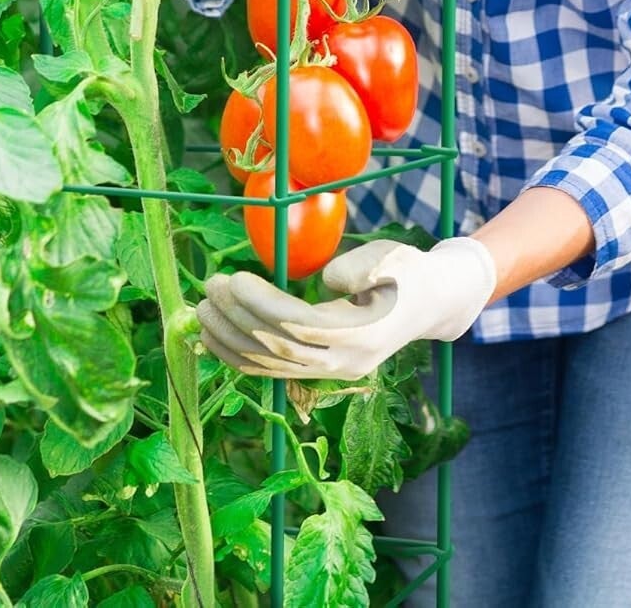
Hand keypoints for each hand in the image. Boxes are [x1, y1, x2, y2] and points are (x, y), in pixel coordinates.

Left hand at [197, 237, 497, 380]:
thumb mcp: (392, 258)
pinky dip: (238, 358)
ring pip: (271, 365)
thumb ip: (363, 267)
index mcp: (362, 333)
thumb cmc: (406, 271)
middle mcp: (344, 361)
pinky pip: (273, 372)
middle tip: (210, 287)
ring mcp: (332, 372)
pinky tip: (213, 339)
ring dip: (230, 340)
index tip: (234, 278)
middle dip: (237, 318)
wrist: (429, 303)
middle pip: (278, 348)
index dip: (262, 305)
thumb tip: (328, 280)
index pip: (299, 325)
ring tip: (201, 310)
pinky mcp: (322, 372)